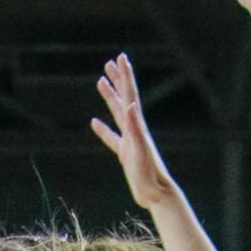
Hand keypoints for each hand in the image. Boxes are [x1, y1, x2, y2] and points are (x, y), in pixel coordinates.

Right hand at [91, 55, 172, 210]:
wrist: (156, 194)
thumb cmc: (149, 174)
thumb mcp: (140, 149)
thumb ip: (135, 128)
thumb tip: (130, 105)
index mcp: (137, 125)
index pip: (130, 94)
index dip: (125, 75)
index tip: (121, 57)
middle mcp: (135, 129)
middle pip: (124, 97)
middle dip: (118, 79)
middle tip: (110, 62)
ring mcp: (129, 140)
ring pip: (117, 113)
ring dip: (110, 97)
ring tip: (100, 82)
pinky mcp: (125, 153)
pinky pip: (111, 137)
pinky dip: (103, 129)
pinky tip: (94, 123)